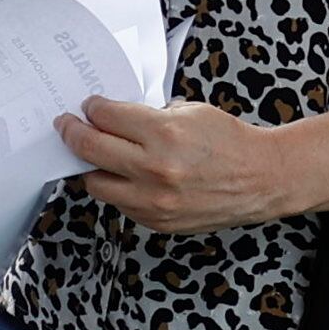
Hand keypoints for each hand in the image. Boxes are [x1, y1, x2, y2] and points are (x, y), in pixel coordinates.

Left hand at [54, 96, 305, 234]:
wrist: (261, 179)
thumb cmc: (230, 142)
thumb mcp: (190, 112)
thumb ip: (149, 116)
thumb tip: (114, 118)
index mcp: (164, 133)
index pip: (105, 117)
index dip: (91, 109)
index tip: (88, 108)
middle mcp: (155, 169)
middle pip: (89, 149)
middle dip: (72, 132)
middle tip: (67, 126)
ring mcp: (154, 200)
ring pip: (96, 183)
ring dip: (91, 166)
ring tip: (95, 155)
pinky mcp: (157, 221)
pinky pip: (120, 204)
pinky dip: (118, 188)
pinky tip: (124, 176)